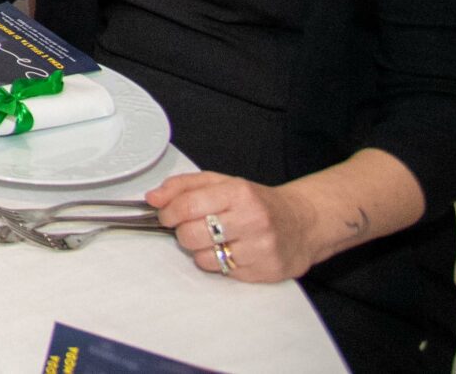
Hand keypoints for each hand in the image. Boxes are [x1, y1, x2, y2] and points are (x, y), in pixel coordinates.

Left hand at [149, 172, 325, 282]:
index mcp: (238, 193)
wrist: (303, 222)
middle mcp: (252, 219)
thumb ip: (183, 186)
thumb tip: (152, 198)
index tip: (166, 215)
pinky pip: (223, 273)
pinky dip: (220, 263)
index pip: (187, 205)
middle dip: (183, 233)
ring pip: (204, 259)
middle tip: (192, 228)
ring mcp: (261, 248)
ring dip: (201, 250)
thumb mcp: (221, 183)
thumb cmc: (256, 201)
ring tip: (215, 240)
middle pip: (191, 235)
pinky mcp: (267, 271)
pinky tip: (232, 251)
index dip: (168, 213)